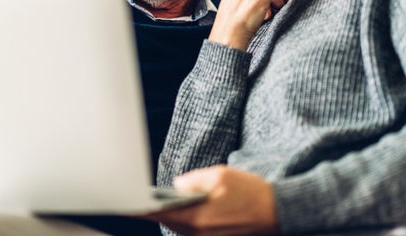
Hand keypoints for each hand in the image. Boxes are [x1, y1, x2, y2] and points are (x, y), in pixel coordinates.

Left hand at [146, 165, 278, 235]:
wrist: (280, 212)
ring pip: (179, 226)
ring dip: (172, 213)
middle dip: (156, 208)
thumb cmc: (252, 192)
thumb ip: (193, 180)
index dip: (140, 206)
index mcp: (197, 219)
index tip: (125, 199)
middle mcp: (198, 235)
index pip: (159, 214)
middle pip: (168, 221)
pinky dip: (186, 219)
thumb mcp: (221, 175)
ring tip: (159, 200)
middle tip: (141, 195)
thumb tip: (177, 186)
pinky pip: (192, 230)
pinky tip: (186, 207)